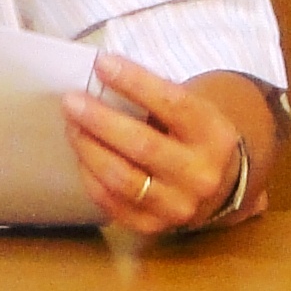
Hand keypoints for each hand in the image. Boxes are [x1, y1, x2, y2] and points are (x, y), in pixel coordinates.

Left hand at [61, 54, 242, 236]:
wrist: (218, 186)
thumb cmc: (192, 136)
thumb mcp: (192, 111)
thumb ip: (155, 97)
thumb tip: (103, 78)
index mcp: (214, 135)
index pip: (173, 104)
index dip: (135, 82)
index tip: (102, 64)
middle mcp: (200, 175)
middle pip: (142, 145)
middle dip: (100, 120)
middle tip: (72, 101)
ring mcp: (178, 206)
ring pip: (122, 178)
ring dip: (89, 149)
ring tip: (72, 126)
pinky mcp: (154, 226)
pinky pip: (112, 203)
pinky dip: (91, 177)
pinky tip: (82, 156)